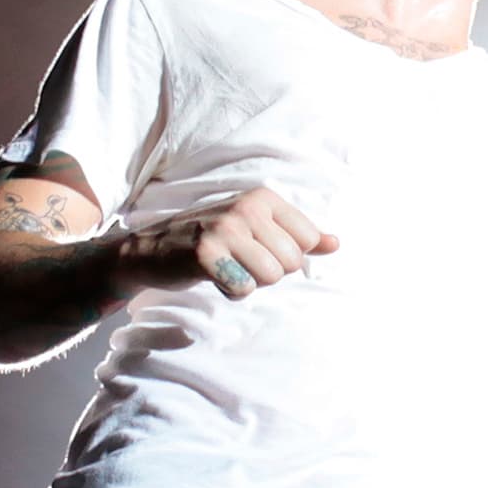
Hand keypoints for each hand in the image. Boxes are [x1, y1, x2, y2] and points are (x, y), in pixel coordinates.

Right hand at [115, 186, 337, 301]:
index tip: (259, 248)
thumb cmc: (212, 239)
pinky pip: (242, 288)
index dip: (286, 256)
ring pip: (270, 277)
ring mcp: (225, 229)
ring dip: (249, 281)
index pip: (307, 240)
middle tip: (239, 260)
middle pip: (291, 263)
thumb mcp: (257, 227)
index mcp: (263, 197)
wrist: (151, 249)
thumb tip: (336, 244)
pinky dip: (230, 290)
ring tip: (227, 267)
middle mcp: (246, 207)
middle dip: (268, 272)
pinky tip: (212, 276)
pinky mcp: (206, 254)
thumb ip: (298, 235)